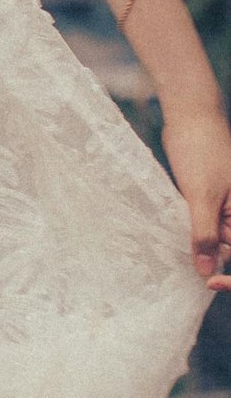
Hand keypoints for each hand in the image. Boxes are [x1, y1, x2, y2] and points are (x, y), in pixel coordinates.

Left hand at [163, 102, 230, 290]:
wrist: (190, 115)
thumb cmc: (201, 150)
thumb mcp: (201, 196)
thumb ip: (203, 234)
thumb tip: (205, 271)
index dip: (223, 266)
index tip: (209, 282)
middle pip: (226, 246)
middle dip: (209, 257)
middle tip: (187, 270)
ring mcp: (224, 204)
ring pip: (212, 236)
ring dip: (197, 244)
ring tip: (176, 255)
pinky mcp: (206, 198)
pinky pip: (200, 222)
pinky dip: (189, 229)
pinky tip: (172, 237)